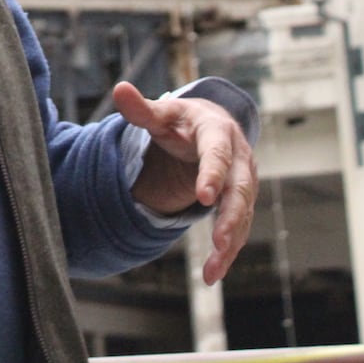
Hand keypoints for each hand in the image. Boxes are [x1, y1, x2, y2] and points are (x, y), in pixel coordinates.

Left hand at [112, 81, 256, 285]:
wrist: (206, 128)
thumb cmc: (181, 122)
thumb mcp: (161, 114)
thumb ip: (141, 108)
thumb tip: (119, 89)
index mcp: (218, 132)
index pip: (218, 154)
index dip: (213, 175)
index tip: (204, 197)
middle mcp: (239, 158)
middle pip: (240, 190)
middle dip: (231, 216)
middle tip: (219, 241)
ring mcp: (244, 183)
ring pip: (243, 215)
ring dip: (230, 243)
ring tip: (212, 270)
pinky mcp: (241, 202)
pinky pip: (239, 229)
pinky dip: (228, 252)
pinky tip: (211, 273)